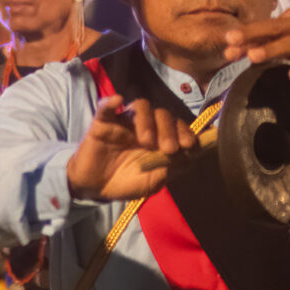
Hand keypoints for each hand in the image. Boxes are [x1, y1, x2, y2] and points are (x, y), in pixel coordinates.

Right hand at [65, 95, 196, 201]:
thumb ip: (172, 168)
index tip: (189, 144)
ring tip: (146, 140)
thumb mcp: (153, 181)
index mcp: (160, 139)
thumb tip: (193, 155)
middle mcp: (145, 126)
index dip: (185, 131)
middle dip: (170, 130)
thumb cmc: (126, 182)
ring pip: (141, 106)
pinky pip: (106, 107)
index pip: (177, 126)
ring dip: (147, 120)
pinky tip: (117, 100)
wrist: (96, 189)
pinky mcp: (103, 123)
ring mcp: (124, 122)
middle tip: (169, 148)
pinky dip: (111, 101)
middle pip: (162, 114)